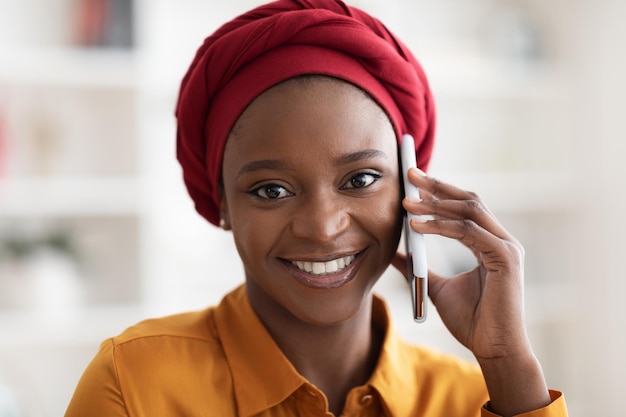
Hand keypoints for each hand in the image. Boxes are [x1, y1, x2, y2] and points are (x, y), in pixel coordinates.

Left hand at [392, 168, 529, 360]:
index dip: (440, 191)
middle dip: (438, 186)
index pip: (464, 207)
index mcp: (489, 244)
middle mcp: (500, 241)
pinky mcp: (506, 258)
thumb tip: (394, 252)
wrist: (493, 349)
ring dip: (435, 203)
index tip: (414, 181)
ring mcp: (506, 247)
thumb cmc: (472, 321)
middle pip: (468, 200)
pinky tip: (417, 227)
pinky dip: (441, 226)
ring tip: (407, 202)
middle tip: (410, 174)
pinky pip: (469, 232)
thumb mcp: (436, 286)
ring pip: (469, 211)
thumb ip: (418, 266)